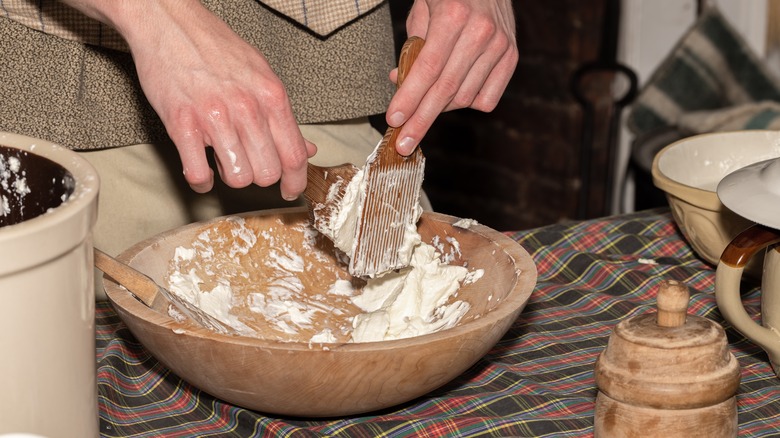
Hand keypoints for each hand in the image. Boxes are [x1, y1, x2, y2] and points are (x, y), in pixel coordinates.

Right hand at [62, 0, 315, 197]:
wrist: (169, 22)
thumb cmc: (215, 48)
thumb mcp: (261, 75)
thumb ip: (282, 116)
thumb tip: (307, 149)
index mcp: (271, 96)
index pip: (294, 155)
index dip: (295, 182)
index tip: (290, 191)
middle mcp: (246, 108)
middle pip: (267, 173)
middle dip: (259, 177)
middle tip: (247, 163)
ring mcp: (214, 116)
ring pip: (238, 177)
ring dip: (230, 176)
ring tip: (222, 159)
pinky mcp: (181, 123)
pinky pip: (198, 173)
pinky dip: (201, 181)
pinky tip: (201, 171)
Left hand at [386, 0, 517, 154]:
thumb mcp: (423, 9)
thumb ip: (412, 47)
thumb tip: (397, 82)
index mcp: (453, 15)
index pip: (428, 68)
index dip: (409, 98)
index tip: (394, 121)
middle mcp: (480, 32)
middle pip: (446, 90)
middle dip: (421, 120)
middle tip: (404, 144)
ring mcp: (500, 45)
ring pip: (465, 97)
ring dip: (440, 110)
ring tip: (424, 108)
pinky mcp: (512, 56)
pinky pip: (487, 98)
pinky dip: (467, 104)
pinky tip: (454, 94)